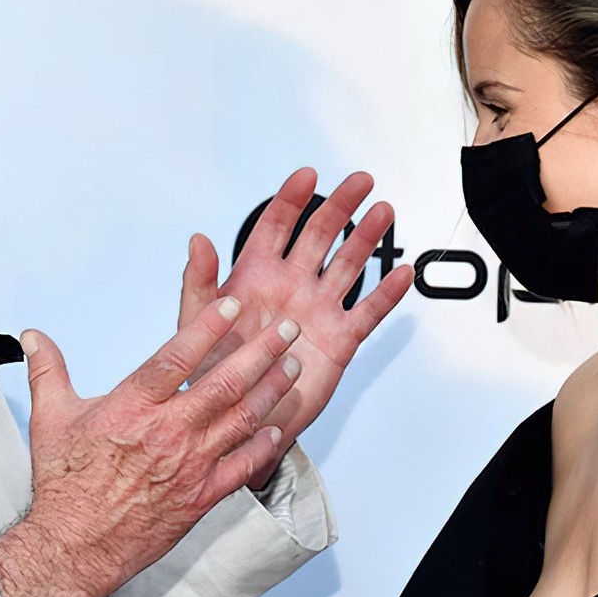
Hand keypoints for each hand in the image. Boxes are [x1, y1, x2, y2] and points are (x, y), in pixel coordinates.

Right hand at [0, 297, 304, 596]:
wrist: (75, 547)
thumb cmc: (64, 485)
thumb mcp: (50, 419)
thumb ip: (48, 371)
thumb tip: (33, 337)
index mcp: (132, 407)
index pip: (176, 356)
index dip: (207, 326)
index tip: (232, 305)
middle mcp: (166, 432)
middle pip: (224, 382)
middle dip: (261, 351)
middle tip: (288, 330)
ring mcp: (188, 465)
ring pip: (242, 419)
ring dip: (272, 390)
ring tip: (292, 367)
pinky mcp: (201, 497)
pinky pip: (243, 466)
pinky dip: (265, 446)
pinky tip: (279, 428)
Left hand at [179, 168, 413, 484]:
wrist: (237, 419)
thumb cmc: (214, 371)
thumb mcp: (196, 324)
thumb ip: (199, 281)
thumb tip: (198, 241)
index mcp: (255, 277)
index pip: (276, 226)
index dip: (291, 199)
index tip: (306, 177)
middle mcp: (291, 287)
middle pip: (320, 235)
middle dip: (339, 206)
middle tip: (359, 183)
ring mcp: (317, 310)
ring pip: (347, 265)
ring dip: (366, 238)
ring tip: (382, 213)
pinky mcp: (338, 339)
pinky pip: (367, 311)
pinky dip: (386, 294)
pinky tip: (401, 274)